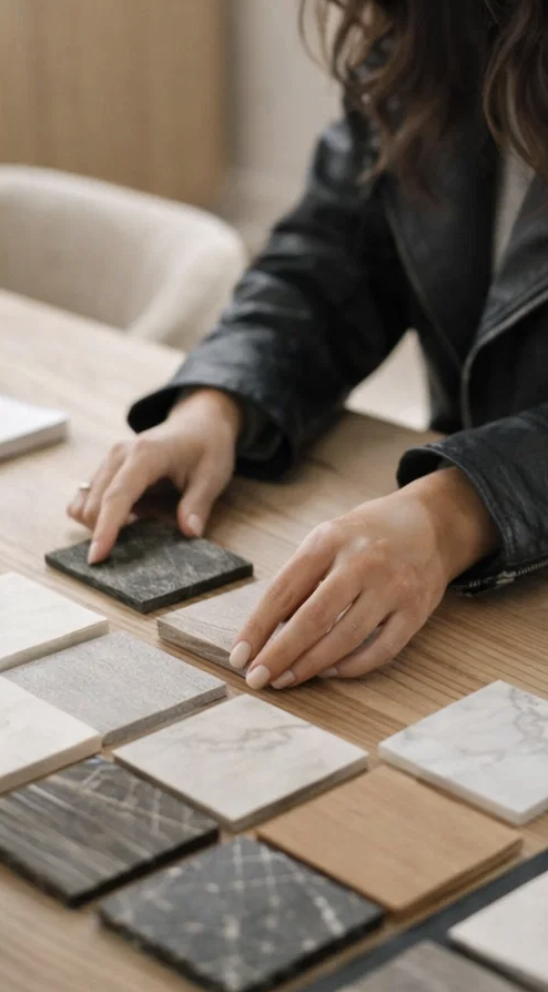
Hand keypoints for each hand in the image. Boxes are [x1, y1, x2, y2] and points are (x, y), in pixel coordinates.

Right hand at [67, 389, 241, 563]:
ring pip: (84, 501)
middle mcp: (118, 455)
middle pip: (93, 503)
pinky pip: (86, 496)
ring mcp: (109, 460)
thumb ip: (198, 504)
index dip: (105, 529)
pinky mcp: (106, 467)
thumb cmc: (207, 447)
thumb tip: (190, 532)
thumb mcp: (212, 476)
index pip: (117, 496)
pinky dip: (98, 513)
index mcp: (145, 455)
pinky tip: (128, 516)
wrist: (199, 423)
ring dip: (99, 523)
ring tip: (136, 524)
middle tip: (140, 540)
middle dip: (103, 531)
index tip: (97, 557)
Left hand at [231, 468, 498, 689]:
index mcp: (329, 540)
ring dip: (310, 666)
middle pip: (312, 618)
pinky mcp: (416, 610)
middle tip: (257, 678)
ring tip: (286, 679)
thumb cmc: (365, 537)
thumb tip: (265, 632)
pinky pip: (381, 649)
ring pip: (345, 637)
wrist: (429, 524)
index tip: (239, 656)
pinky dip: (352, 666)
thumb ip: (301, 579)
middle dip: (280, 654)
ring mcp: (392, 586)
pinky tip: (330, 672)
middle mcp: (361, 561)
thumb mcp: (327, 539)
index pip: (284, 590)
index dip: (258, 627)